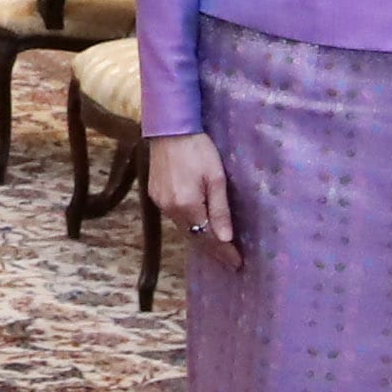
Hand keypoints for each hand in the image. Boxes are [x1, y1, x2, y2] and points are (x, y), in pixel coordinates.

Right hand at [144, 131, 233, 257]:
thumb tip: (225, 238)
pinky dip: (188, 225)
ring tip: (217, 248)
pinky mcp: (155, 195)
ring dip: (200, 238)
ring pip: (183, 228)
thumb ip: (219, 209)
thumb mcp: (215, 177)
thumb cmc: (198, 149)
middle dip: (213, 250)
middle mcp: (170, 209)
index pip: (207, 237)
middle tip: (229, 261)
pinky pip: (174, 218)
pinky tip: (197, 227)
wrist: (169, 128)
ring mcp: (160, 203)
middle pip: (194, 236)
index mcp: (187, 205)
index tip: (236, 263)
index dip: (222, 251)